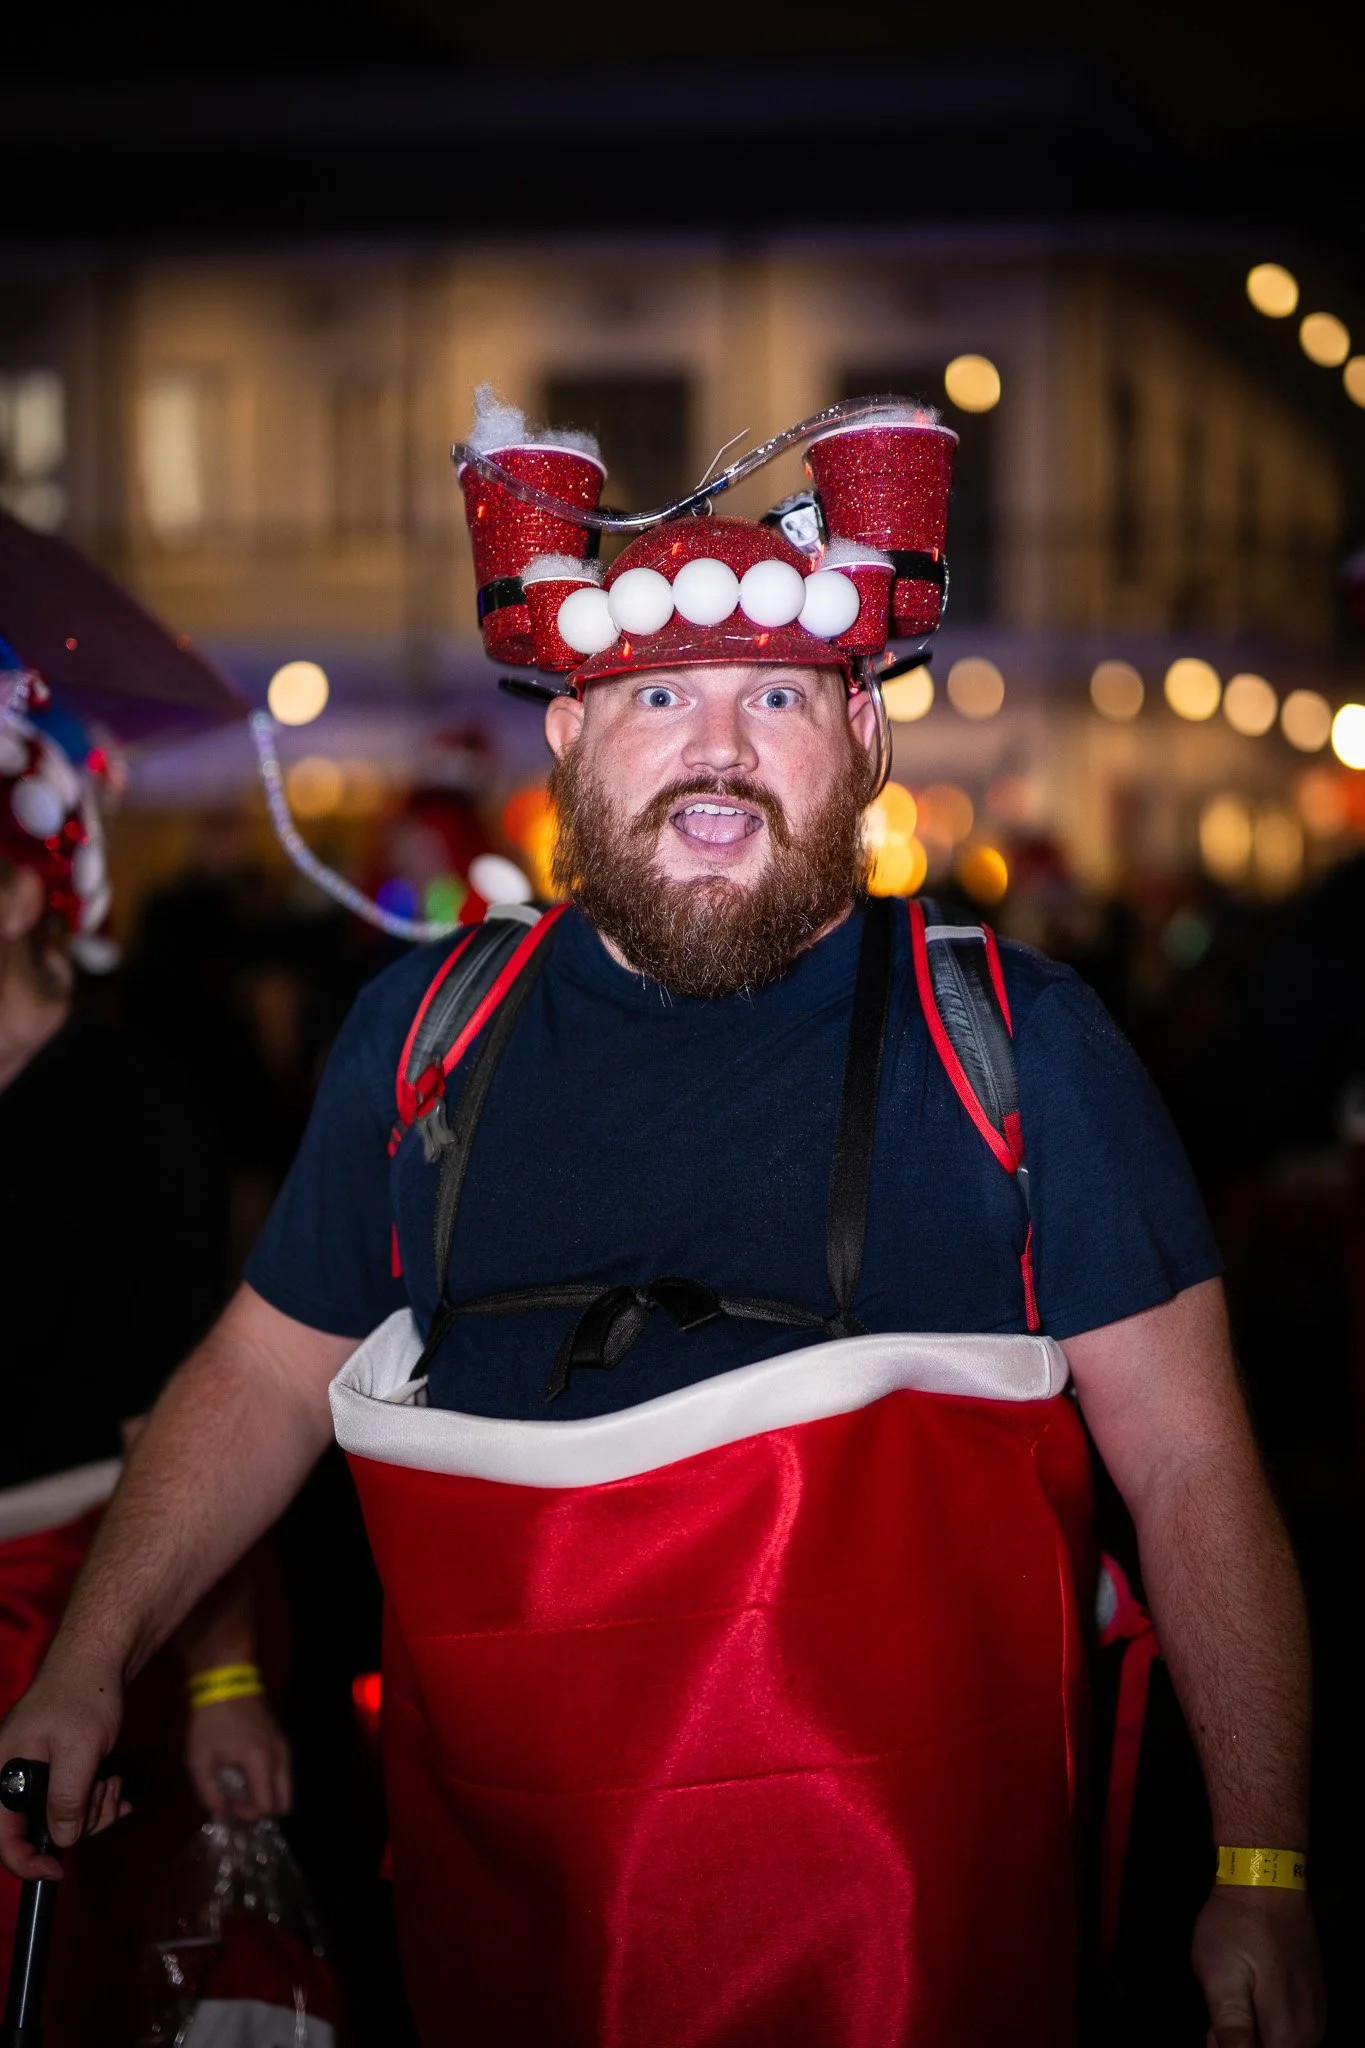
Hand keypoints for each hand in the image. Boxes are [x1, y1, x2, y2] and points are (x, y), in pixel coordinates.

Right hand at [0, 1647, 127, 1880]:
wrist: (100, 1659)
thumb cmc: (84, 1696)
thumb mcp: (79, 1751)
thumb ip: (66, 1799)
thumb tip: (63, 1841)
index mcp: (2, 1773)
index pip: (2, 1837)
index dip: (25, 1862)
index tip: (58, 1871)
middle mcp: (13, 1776)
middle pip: (37, 1829)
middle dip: (77, 1822)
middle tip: (103, 1795)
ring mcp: (36, 1772)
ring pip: (60, 1817)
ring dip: (92, 1808)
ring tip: (113, 1780)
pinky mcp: (57, 1768)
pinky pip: (73, 1799)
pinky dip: (96, 1799)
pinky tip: (116, 1786)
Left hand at [185, 1693, 291, 1819]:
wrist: (227, 1681)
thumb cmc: (210, 1721)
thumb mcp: (199, 1759)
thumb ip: (209, 1793)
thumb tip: (222, 1815)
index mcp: (261, 1761)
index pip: (267, 1806)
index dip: (246, 1813)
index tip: (226, 1801)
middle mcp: (280, 1756)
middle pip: (285, 1802)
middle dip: (261, 1809)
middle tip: (237, 1799)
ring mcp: (284, 1746)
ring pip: (285, 1787)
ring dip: (264, 1794)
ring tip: (238, 1784)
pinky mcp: (281, 1739)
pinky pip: (281, 1772)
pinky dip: (267, 1780)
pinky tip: (244, 1770)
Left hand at [1193, 1885, 1325, 2046]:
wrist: (1265, 1879)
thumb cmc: (1237, 1927)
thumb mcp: (1220, 1980)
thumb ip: (1232, 2032)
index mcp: (1288, 2033)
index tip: (1214, 2029)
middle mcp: (1311, 2030)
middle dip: (1242, 2041)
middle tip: (1217, 2016)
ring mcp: (1316, 2011)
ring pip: (1281, 2041)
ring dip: (1254, 2032)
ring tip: (1233, 1999)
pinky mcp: (1314, 1993)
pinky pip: (1291, 2024)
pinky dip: (1267, 2019)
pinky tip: (1248, 1992)